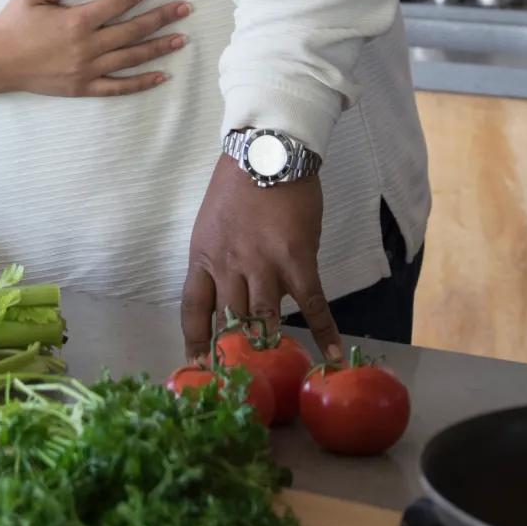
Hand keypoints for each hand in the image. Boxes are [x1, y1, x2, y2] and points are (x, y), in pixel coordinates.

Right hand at [0, 0, 187, 97]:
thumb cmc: (12, 23)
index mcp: (77, 20)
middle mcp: (87, 46)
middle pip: (135, 29)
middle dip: (163, 16)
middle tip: (186, 8)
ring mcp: (87, 70)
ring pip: (132, 58)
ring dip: (159, 47)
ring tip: (182, 38)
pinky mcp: (82, 88)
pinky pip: (118, 87)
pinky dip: (142, 83)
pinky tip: (161, 76)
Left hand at [180, 153, 339, 362]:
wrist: (268, 150)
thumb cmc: (239, 184)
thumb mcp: (212, 224)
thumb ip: (220, 260)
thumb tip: (235, 294)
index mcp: (204, 256)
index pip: (193, 308)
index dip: (195, 340)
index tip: (200, 364)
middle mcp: (229, 265)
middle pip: (231, 319)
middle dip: (237, 349)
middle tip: (245, 375)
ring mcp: (262, 263)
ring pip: (266, 317)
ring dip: (273, 342)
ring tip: (280, 365)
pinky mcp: (297, 260)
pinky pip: (311, 304)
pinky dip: (323, 331)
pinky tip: (333, 353)